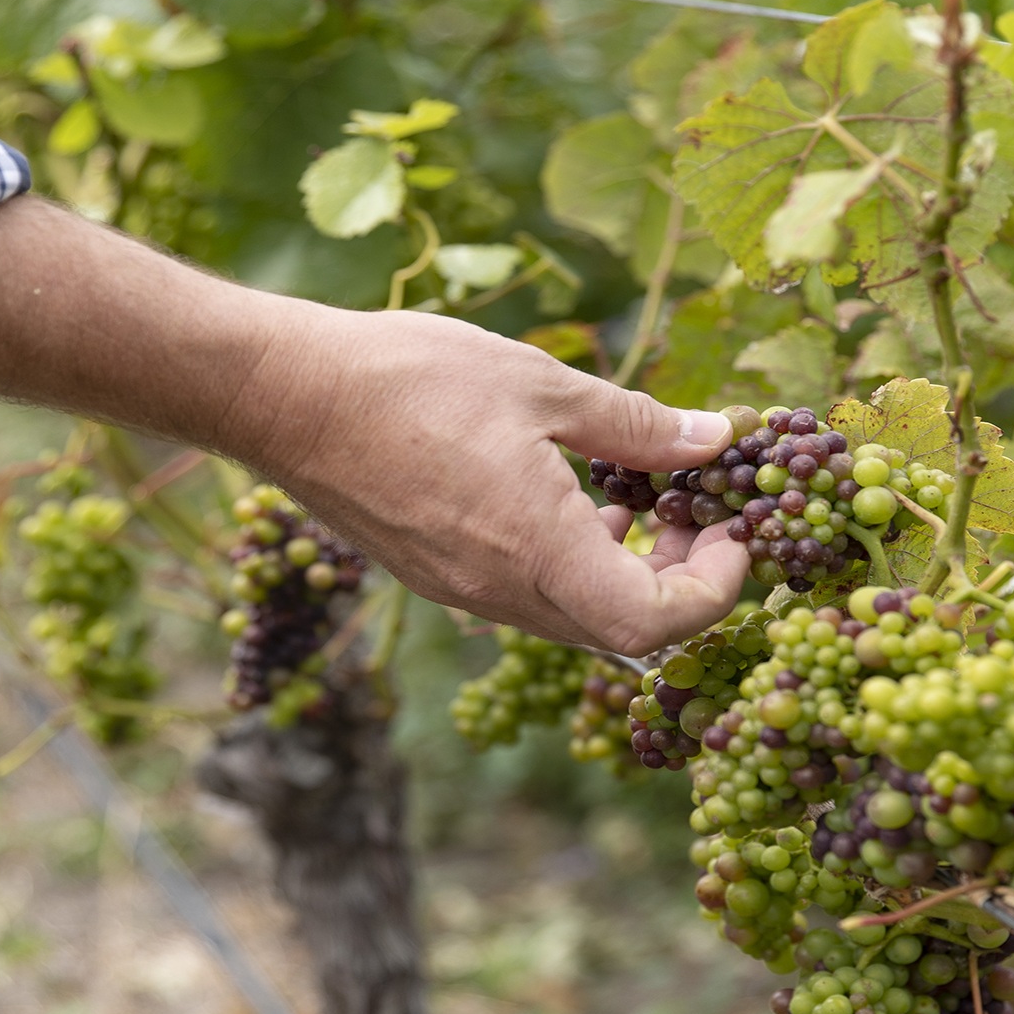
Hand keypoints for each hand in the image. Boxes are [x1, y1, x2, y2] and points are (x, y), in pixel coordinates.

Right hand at [227, 305, 750, 655]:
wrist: (283, 398)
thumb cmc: (409, 380)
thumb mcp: (541, 386)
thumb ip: (636, 423)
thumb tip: (714, 438)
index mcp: (536, 550)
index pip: (654, 625)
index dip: (712, 590)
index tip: (729, 532)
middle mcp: (499, 593)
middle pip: (620, 632)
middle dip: (676, 581)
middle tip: (691, 512)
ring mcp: (462, 593)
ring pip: (572, 616)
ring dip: (622, 573)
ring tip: (630, 500)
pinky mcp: (435, 577)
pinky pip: (526, 596)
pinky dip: (568, 564)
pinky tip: (563, 499)